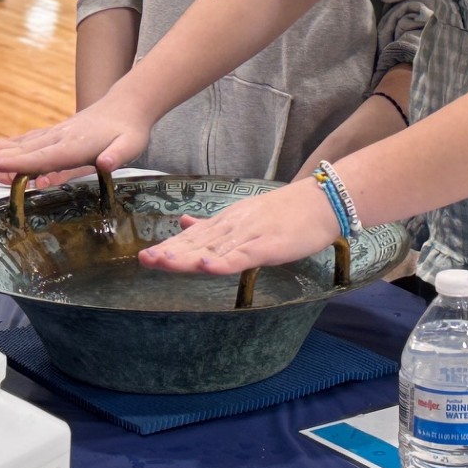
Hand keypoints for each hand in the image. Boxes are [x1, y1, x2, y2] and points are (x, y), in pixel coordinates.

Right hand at [0, 104, 151, 186]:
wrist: (129, 105)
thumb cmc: (131, 130)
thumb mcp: (132, 145)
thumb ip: (117, 156)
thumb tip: (105, 163)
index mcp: (76, 146)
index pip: (43, 157)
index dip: (18, 163)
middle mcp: (61, 138)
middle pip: (25, 149)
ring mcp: (56, 134)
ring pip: (23, 143)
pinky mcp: (56, 133)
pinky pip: (29, 140)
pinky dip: (9, 144)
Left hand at [137, 179, 340, 276]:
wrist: (323, 201)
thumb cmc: (289, 212)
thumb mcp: (246, 215)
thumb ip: (213, 223)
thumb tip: (183, 222)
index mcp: (228, 221)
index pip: (193, 237)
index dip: (170, 247)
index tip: (146, 257)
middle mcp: (234, 226)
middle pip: (198, 243)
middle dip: (171, 252)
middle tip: (144, 260)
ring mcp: (250, 235)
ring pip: (214, 249)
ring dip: (187, 257)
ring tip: (163, 263)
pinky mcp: (268, 246)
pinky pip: (242, 256)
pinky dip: (224, 262)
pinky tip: (207, 266)